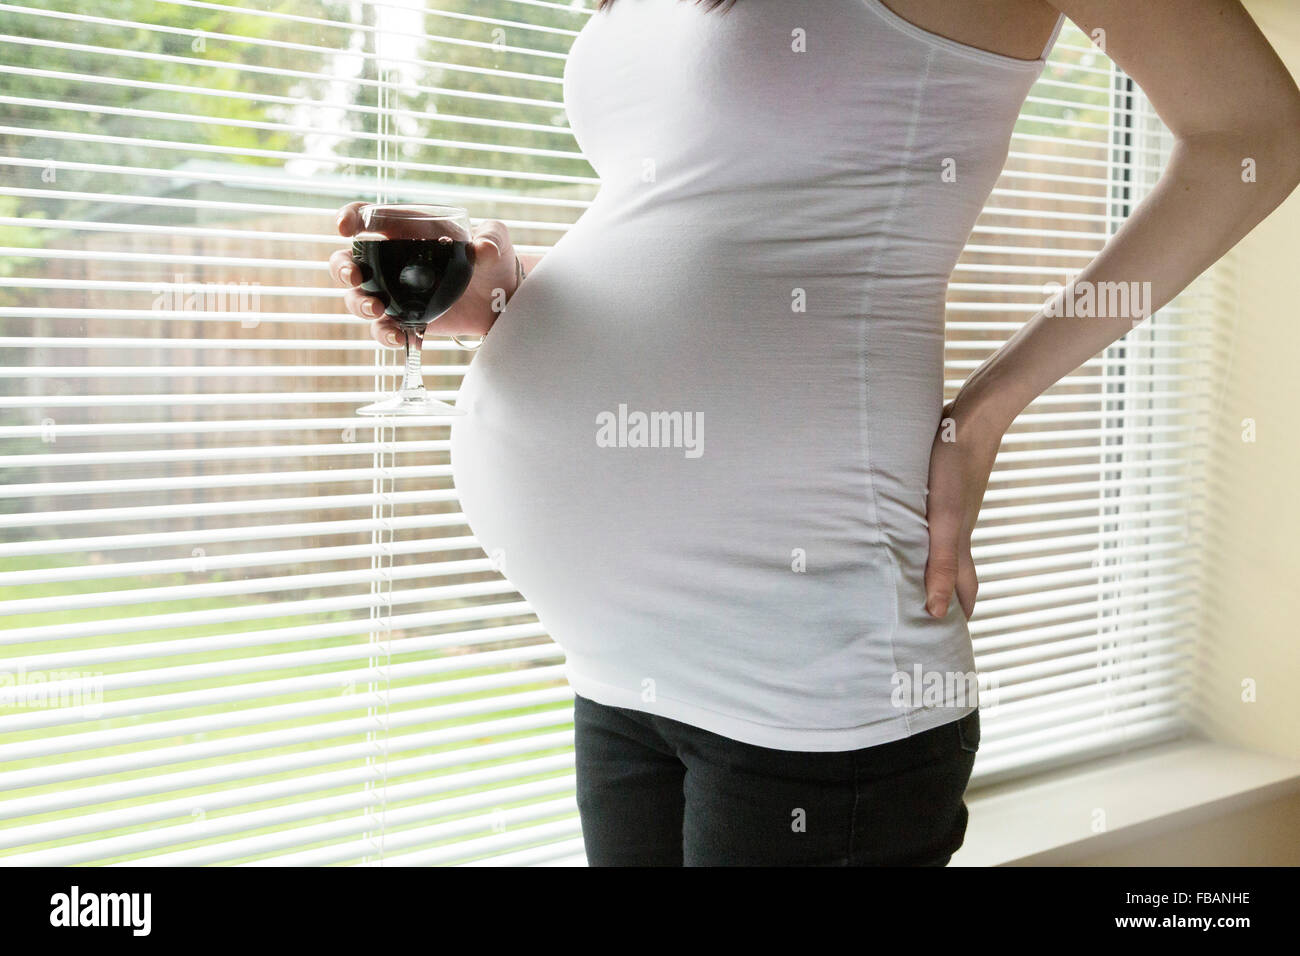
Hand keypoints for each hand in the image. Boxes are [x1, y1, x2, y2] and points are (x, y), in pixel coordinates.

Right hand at [327, 201, 522, 348]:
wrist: (502, 298)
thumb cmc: (492, 258)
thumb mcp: (496, 241)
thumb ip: (491, 240)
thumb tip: (483, 250)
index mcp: (404, 230)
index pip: (366, 217)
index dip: (349, 218)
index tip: (344, 228)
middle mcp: (390, 260)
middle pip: (347, 261)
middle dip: (341, 269)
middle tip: (355, 278)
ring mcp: (393, 292)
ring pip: (358, 298)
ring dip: (359, 305)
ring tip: (378, 312)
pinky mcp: (404, 319)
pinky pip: (383, 329)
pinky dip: (386, 335)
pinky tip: (403, 339)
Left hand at [923, 399, 1002, 620]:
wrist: (970, 419)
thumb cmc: (954, 470)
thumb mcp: (944, 522)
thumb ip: (939, 565)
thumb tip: (936, 614)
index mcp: (958, 543)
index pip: (963, 588)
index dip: (959, 613)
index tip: (950, 640)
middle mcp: (956, 529)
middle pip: (952, 569)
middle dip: (942, 593)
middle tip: (925, 616)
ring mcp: (950, 507)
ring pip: (940, 544)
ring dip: (927, 563)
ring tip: (907, 576)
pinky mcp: (940, 486)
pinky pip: (930, 519)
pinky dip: (919, 533)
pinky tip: (903, 525)